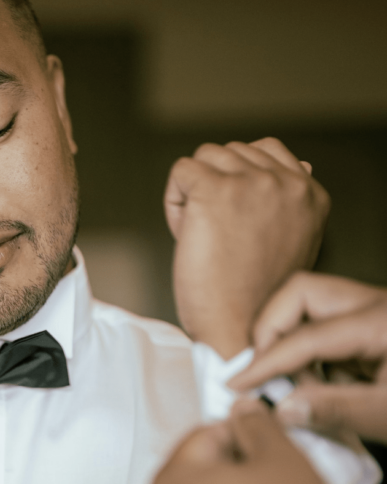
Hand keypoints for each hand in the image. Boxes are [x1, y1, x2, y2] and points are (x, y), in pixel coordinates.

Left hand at [165, 138, 329, 358]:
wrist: (239, 331)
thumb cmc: (256, 299)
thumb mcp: (291, 242)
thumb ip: (290, 203)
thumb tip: (298, 165)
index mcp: (310, 195)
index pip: (265, 152)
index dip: (239, 186)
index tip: (237, 226)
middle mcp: (286, 184)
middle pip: (231, 153)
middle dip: (215, 188)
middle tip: (220, 237)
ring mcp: (251, 185)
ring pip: (204, 158)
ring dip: (193, 194)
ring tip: (204, 235)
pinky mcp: (215, 192)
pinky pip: (181, 172)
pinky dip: (175, 202)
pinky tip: (187, 233)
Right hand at [229, 272, 386, 443]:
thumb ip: (335, 411)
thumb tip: (284, 409)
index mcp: (381, 321)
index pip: (305, 336)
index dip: (266, 362)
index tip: (238, 383)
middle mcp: (377, 306)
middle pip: (301, 294)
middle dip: (271, 329)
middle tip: (263, 371)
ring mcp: (377, 314)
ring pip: (313, 309)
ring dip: (295, 346)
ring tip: (303, 393)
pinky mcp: (378, 330)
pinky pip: (331, 331)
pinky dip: (316, 359)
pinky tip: (324, 391)